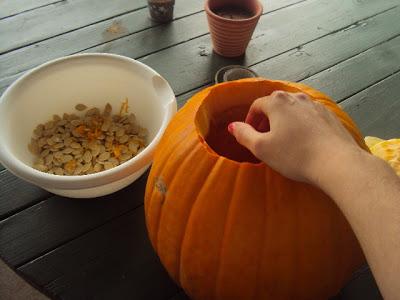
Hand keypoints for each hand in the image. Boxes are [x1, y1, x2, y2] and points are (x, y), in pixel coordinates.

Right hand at [228, 91, 361, 182]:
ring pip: (294, 109)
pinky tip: (304, 141)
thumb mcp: (261, 148)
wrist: (337, 162)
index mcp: (277, 102)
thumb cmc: (294, 155)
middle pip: (276, 104)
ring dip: (285, 121)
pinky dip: (302, 124)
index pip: (257, 105)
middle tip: (265, 137)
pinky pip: (309, 116)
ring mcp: (316, 105)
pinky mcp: (330, 116)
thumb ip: (244, 135)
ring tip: (284, 139)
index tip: (250, 134)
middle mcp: (296, 97)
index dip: (250, 119)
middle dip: (267, 118)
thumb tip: (232, 126)